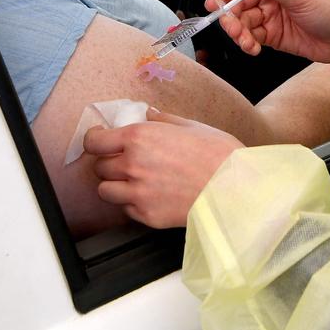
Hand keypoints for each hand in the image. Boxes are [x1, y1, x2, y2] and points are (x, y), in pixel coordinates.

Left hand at [84, 109, 242, 227]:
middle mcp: (133, 165)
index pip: (94, 141)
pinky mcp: (147, 215)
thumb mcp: (189, 125)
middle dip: (108, 162)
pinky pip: (125, 209)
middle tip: (123, 161)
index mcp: (140, 137)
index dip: (94, 140)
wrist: (236, 189)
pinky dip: (132, 203)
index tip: (99, 140)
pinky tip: (149, 195)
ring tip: (133, 181)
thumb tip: (148, 114)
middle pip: (99, 166)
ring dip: (115, 185)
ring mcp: (138, 193)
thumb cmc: (218, 154)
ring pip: (105, 191)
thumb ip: (161, 119)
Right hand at [205, 0, 329, 63]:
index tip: (214, 4)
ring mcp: (268, 14)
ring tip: (247, 43)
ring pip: (241, 23)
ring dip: (239, 34)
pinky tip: (253, 48)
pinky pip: (250, 37)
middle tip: (234, 30)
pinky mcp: (270, 34)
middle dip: (231, 18)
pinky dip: (247, 44)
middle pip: (236, 3)